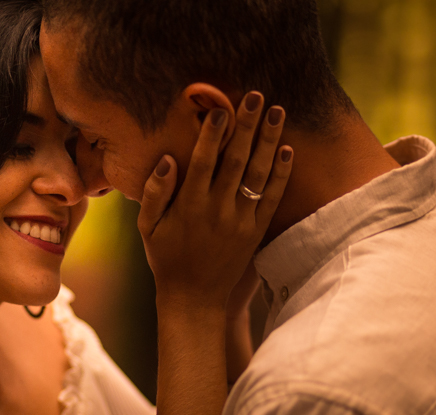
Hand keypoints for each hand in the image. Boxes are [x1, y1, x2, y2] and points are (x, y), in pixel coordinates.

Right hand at [138, 92, 291, 312]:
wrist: (194, 298)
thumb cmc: (166, 258)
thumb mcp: (147, 227)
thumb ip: (155, 193)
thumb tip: (168, 159)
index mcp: (189, 206)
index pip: (204, 161)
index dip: (213, 133)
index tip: (220, 106)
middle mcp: (217, 210)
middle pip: (236, 160)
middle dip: (247, 125)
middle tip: (256, 95)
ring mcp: (240, 221)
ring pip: (258, 174)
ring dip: (269, 141)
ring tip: (278, 112)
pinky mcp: (255, 231)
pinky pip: (272, 198)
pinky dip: (281, 174)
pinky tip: (287, 150)